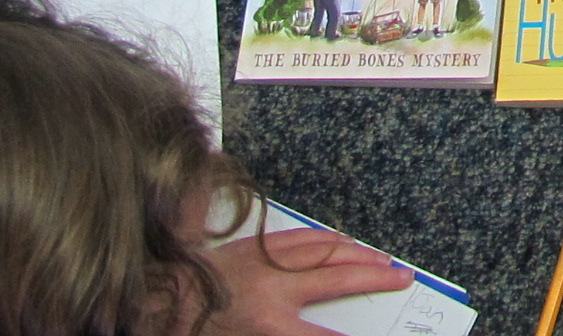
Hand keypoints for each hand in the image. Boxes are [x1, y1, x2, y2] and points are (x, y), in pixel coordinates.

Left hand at [203, 228, 410, 335]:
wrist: (161, 298)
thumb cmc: (197, 328)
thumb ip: (288, 335)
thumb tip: (322, 331)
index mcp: (269, 323)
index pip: (320, 334)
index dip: (346, 335)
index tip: (367, 333)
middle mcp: (275, 288)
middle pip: (337, 279)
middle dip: (374, 278)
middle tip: (401, 276)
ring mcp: (267, 262)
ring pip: (324, 250)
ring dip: (357, 252)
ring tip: (382, 257)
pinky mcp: (256, 246)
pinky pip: (301, 238)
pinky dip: (326, 237)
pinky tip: (340, 239)